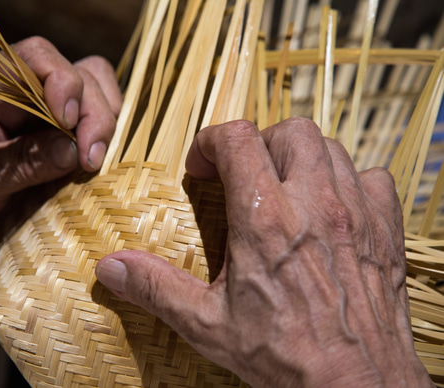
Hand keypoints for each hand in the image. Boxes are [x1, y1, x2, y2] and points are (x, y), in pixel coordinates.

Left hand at [0, 36, 120, 244]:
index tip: (70, 123)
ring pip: (92, 88)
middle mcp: (17, 88)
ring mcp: (39, 107)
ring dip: (103, 121)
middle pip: (76, 72)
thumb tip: (73, 151)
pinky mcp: (54, 129)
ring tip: (93, 159)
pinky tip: (92, 160)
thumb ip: (23, 163)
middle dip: (93, 112)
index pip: (36, 58)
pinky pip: (90, 117)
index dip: (64, 83)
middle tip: (92, 158)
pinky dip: (100, 135)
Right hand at [95, 118, 431, 386]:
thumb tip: (111, 267)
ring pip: (331, 148)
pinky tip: (332, 208)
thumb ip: (157, 288)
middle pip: (290, 131)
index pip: (238, 140)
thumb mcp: (207, 324)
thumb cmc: (284, 356)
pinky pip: (374, 178)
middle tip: (244, 175)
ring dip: (300, 159)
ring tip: (283, 187)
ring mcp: (356, 213)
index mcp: (265, 222)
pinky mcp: (385, 230)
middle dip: (260, 144)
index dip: (212, 142)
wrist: (356, 386)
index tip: (203, 168)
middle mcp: (314, 205)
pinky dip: (350, 182)